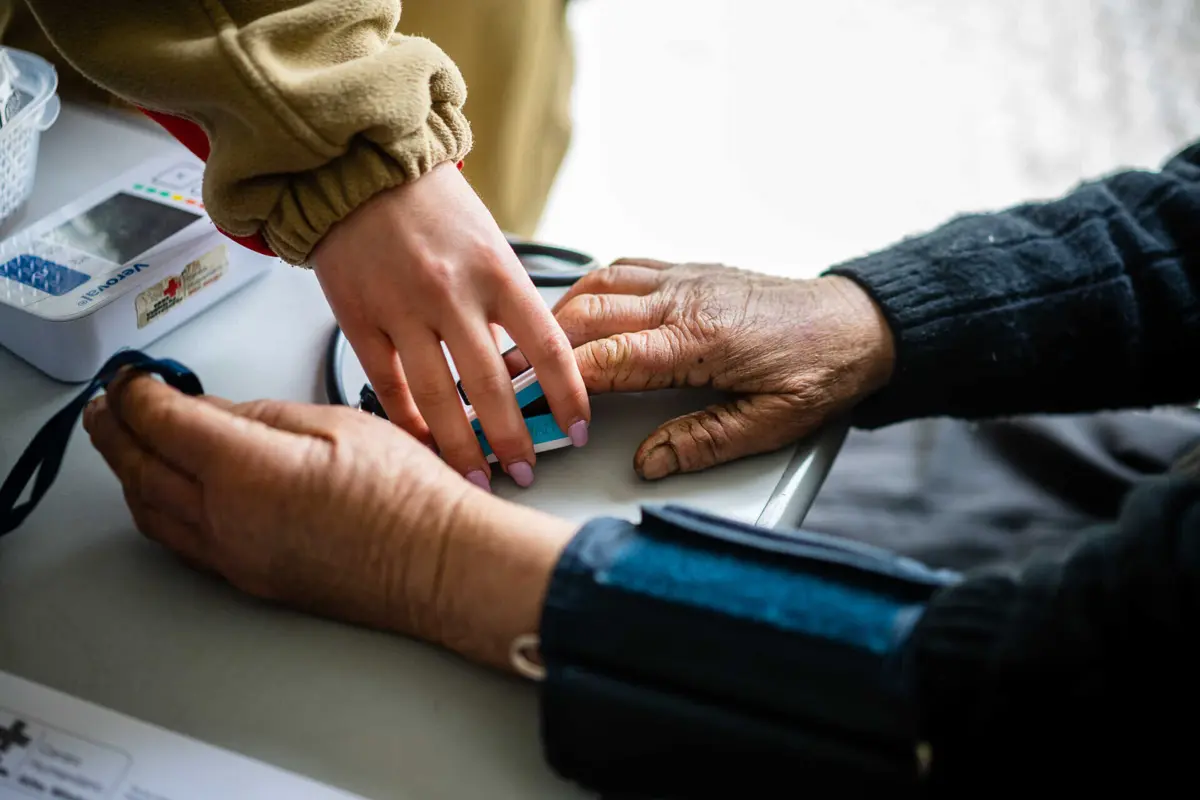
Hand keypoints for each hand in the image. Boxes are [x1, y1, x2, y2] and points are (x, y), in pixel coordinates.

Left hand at [82, 373, 573, 669]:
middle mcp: (224, 521)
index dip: (137, 390)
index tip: (135, 374)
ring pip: (148, 511)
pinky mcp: (248, 579)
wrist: (438, 565)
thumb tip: (213, 411)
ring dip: (128, 470)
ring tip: (127, 442)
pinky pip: (177, 541)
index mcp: (245, 472)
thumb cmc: (407, 497)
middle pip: (139, 468)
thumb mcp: (337, 424)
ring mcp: (233, 557)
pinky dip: (155, 506)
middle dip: (115, 428)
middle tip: (108, 402)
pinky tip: (165, 491)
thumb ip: (263, 414)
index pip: (160, 421)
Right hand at [310, 163, 589, 490]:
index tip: (577, 431)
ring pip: (437, 398)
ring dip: (461, 448)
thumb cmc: (432, 206)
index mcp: (497, 270)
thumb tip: (530, 369)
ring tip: (476, 479)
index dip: (568, 397)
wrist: (358, 168)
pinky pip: (388, 386)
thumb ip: (508, 302)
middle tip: (524, 473)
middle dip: (513, 441)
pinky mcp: (358, 319)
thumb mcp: (489, 243)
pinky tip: (424, 445)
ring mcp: (401, 308)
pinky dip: (407, 422)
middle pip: (491, 388)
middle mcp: (451, 292)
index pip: (547, 347)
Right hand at [548, 260, 894, 478]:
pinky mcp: (690, 272)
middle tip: (503, 379)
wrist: (860, 322)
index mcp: (699, 340)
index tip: (523, 402)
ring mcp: (684, 280)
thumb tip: (649, 462)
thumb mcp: (773, 422)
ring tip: (527, 349)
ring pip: (598, 286)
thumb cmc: (822, 370)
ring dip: (555, 317)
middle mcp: (683, 301)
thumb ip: (705, 441)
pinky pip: (623, 270)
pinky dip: (588, 289)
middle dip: (537, 349)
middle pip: (586, 316)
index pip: (606, 359)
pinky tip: (575, 309)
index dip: (557, 382)